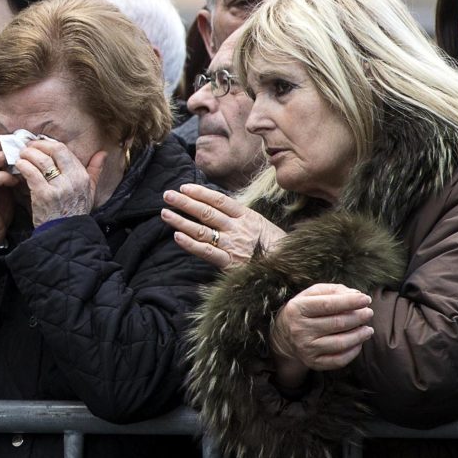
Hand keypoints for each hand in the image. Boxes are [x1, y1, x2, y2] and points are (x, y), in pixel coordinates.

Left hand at [13, 139, 109, 226]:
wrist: (64, 235)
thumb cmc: (74, 213)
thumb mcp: (89, 192)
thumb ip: (95, 171)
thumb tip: (103, 153)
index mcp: (82, 176)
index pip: (64, 150)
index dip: (48, 144)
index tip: (39, 144)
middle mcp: (72, 180)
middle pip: (54, 150)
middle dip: (38, 145)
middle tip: (28, 146)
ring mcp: (58, 187)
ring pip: (41, 160)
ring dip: (28, 154)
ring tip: (21, 154)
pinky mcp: (44, 195)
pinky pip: (31, 173)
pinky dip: (23, 166)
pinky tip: (19, 164)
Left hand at [161, 183, 285, 270]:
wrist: (293, 270)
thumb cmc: (277, 248)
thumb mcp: (262, 226)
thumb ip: (241, 218)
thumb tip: (218, 208)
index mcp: (248, 216)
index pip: (219, 200)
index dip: (200, 193)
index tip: (184, 187)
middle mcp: (239, 228)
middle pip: (206, 212)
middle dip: (184, 202)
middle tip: (167, 195)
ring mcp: (234, 246)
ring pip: (202, 230)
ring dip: (181, 220)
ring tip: (164, 213)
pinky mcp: (231, 264)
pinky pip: (207, 251)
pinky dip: (190, 243)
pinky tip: (176, 235)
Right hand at [270, 284, 373, 388]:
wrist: (284, 335)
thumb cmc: (303, 310)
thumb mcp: (311, 295)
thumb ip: (332, 291)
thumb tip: (356, 294)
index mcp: (297, 309)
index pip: (327, 305)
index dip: (349, 302)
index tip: (366, 299)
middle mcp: (299, 329)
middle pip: (337, 323)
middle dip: (358, 317)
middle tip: (369, 313)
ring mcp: (306, 348)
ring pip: (340, 343)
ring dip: (359, 335)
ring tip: (368, 329)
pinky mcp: (313, 362)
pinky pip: (339, 360)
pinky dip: (353, 352)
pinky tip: (359, 343)